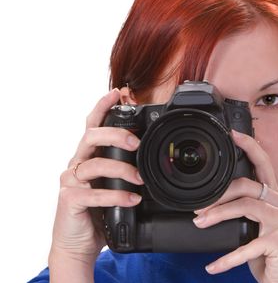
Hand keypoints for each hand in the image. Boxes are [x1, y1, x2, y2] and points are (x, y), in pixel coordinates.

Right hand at [48, 89, 143, 279]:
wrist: (78, 242)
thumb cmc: (97, 210)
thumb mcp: (111, 184)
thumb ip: (122, 168)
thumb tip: (149, 157)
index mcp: (88, 156)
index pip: (92, 125)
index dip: (102, 107)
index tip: (117, 93)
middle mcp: (77, 164)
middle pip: (91, 137)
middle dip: (116, 134)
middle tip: (136, 142)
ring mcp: (71, 181)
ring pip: (95, 164)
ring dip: (122, 169)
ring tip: (140, 179)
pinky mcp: (70, 200)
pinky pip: (94, 193)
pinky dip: (117, 195)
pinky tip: (132, 198)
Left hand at [193, 130, 277, 282]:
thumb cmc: (271, 255)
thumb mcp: (258, 228)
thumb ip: (246, 211)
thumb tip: (213, 204)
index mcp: (276, 198)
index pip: (264, 164)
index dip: (250, 146)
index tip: (233, 134)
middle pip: (246, 185)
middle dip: (218, 194)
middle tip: (198, 208)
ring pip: (245, 206)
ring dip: (217, 216)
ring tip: (200, 224)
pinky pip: (246, 245)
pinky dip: (226, 257)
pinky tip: (212, 266)